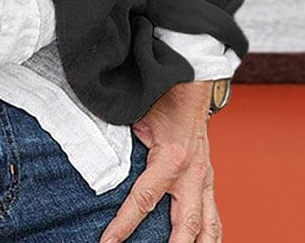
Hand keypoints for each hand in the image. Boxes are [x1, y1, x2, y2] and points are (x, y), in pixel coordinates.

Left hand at [99, 81, 221, 242]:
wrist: (190, 86)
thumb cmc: (162, 99)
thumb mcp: (138, 118)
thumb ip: (124, 144)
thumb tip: (100, 163)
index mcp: (171, 158)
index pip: (143, 200)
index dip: (124, 225)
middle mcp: (192, 174)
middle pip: (185, 225)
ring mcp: (205, 179)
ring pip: (208, 227)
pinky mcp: (209, 180)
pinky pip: (213, 216)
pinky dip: (211, 237)